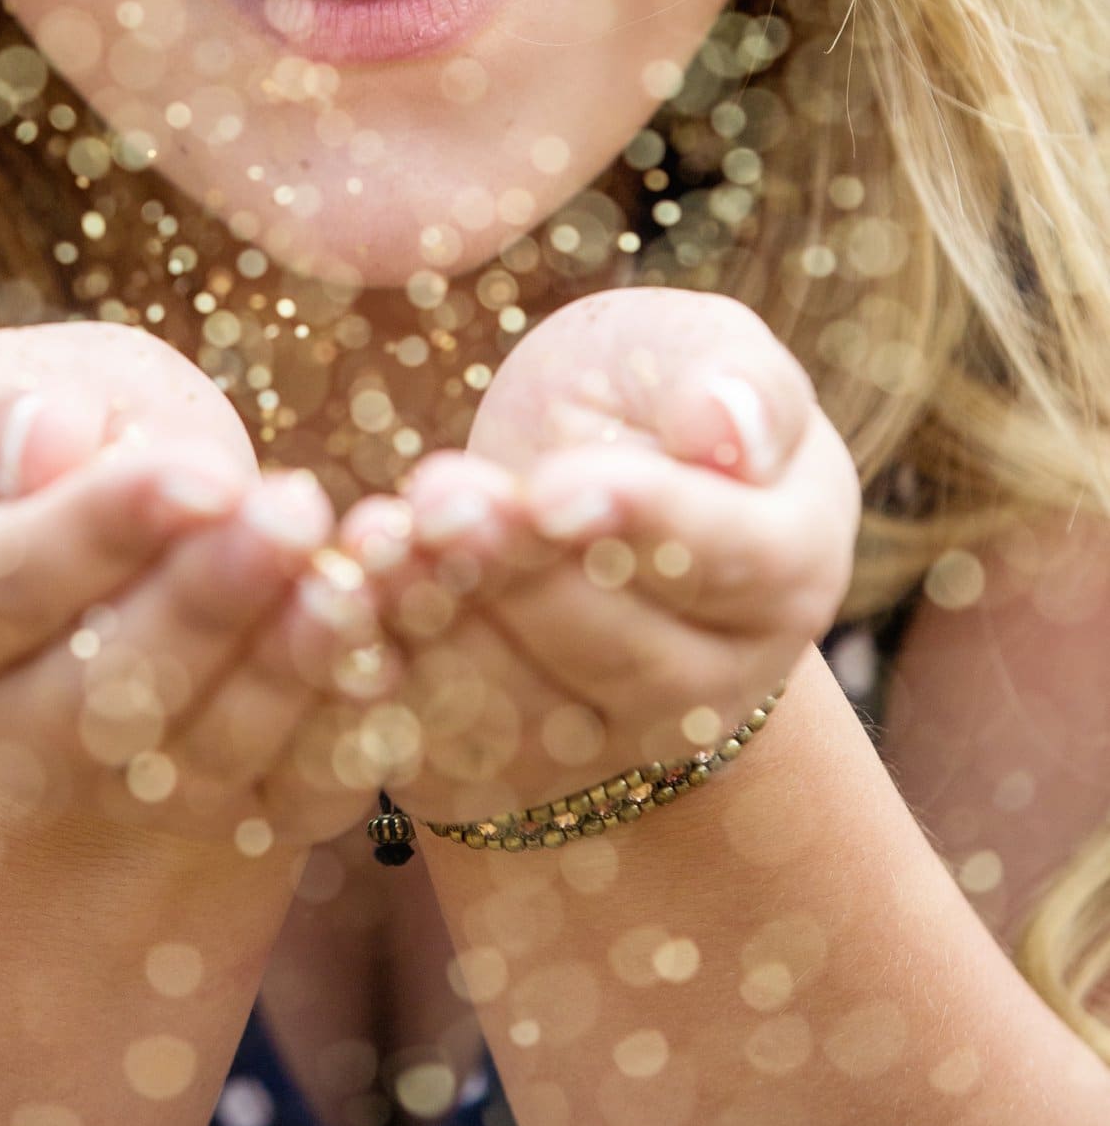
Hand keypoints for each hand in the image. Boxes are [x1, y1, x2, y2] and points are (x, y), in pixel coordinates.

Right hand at [0, 320, 399, 853]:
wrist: (127, 554)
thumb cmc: (64, 440)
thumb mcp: (11, 389)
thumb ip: (4, 412)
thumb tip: (47, 446)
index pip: (3, 583)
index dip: (102, 531)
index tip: (200, 473)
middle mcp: (8, 726)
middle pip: (101, 691)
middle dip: (207, 603)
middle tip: (289, 514)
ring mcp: (117, 787)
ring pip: (201, 752)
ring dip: (284, 669)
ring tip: (349, 581)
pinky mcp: (230, 811)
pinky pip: (294, 793)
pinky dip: (349, 732)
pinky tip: (391, 653)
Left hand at [331, 289, 861, 827]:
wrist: (565, 487)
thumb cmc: (642, 399)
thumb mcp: (691, 349)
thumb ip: (730, 379)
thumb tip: (729, 432)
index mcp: (790, 567)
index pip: (729, 559)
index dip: (641, 523)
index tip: (554, 487)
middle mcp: (716, 681)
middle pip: (619, 651)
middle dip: (517, 573)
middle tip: (440, 497)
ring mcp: (615, 748)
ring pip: (528, 712)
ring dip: (442, 628)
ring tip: (380, 540)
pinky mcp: (509, 776)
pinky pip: (442, 750)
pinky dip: (384, 681)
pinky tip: (335, 604)